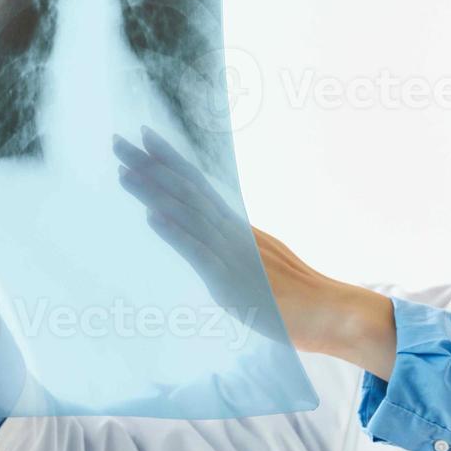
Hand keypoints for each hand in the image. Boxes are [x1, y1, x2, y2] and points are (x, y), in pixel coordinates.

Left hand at [113, 125, 394, 375]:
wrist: (332, 312)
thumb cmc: (299, 299)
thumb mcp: (262, 268)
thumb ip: (238, 253)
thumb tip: (213, 246)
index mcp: (240, 230)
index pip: (200, 188)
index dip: (171, 163)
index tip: (144, 139)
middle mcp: (235, 233)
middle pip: (189, 192)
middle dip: (152, 167)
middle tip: (118, 141)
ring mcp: (234, 254)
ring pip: (190, 215)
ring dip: (155, 192)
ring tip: (125, 171)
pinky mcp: (233, 280)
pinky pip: (200, 252)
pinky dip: (176, 232)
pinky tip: (152, 216)